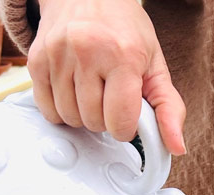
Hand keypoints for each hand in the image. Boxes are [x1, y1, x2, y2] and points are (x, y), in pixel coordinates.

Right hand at [29, 0, 185, 153]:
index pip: (120, 120)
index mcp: (123, 55)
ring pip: (69, 118)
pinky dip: (61, 109)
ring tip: (92, 92)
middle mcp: (88, 52)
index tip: (128, 116)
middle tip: (110, 97)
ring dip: (82, 115)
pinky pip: (47, 109)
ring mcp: (58, 55)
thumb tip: (176, 147)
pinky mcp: (37, 60)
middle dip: (105, 118)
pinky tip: (73, 92)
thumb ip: (168, 107)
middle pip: (93, 122)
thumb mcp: (155, 64)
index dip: (126, 127)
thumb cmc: (123, 29)